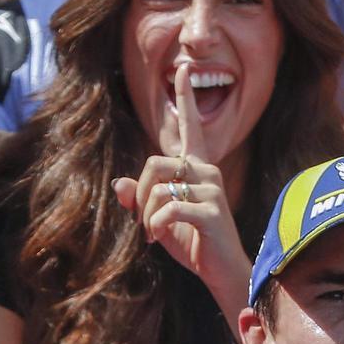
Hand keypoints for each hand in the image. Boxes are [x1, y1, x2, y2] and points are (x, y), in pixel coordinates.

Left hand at [112, 63, 250, 310]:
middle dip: (141, 193)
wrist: (223, 273)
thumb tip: (120, 184)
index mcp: (197, 169)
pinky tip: (158, 238)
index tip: (183, 70)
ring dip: (147, 214)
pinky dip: (155, 225)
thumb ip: (140, 200)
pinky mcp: (211, 212)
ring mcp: (212, 191)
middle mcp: (207, 172)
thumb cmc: (194, 244)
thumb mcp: (159, 220)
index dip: (186, 99)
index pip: (191, 128)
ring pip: (158, 187)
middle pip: (155, 162)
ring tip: (154, 233)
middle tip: (145, 220)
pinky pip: (167, 208)